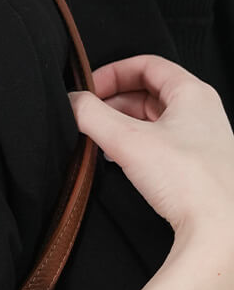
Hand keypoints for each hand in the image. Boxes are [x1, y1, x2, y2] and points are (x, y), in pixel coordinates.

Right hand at [67, 54, 233, 289]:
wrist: (219, 225)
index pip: (149, 65)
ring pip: (153, 119)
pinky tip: (118, 161)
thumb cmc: (189, 180)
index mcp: (192, 93)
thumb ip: (92, 117)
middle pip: (149, 92)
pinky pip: (159, 144)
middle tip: (86, 116)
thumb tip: (70, 102)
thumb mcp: (128, 142)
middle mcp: (200, 111)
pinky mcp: (193, 166)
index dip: (113, 71)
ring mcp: (199, 139)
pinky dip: (135, 145)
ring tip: (97, 139)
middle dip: (114, 100)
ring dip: (122, 124)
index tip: (87, 89)